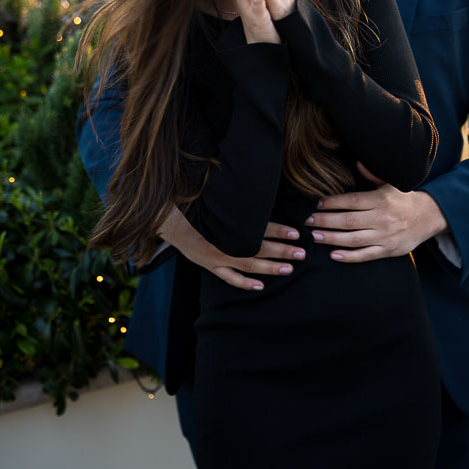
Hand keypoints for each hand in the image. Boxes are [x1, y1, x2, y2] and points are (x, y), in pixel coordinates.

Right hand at [159, 209, 304, 290]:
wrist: (167, 216)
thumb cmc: (194, 202)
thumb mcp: (217, 196)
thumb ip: (239, 196)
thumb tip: (260, 183)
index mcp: (228, 224)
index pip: (259, 228)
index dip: (279, 230)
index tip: (297, 232)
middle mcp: (225, 242)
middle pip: (258, 248)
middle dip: (282, 251)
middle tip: (302, 253)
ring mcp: (217, 256)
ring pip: (248, 265)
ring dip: (270, 268)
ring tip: (289, 268)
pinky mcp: (209, 264)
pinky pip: (229, 277)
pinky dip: (245, 283)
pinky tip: (261, 286)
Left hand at [305, 162, 448, 262]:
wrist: (429, 217)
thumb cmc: (404, 198)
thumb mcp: (391, 182)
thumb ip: (372, 173)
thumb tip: (357, 162)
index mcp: (380, 199)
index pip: (351, 201)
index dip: (332, 202)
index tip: (316, 203)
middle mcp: (382, 218)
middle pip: (348, 221)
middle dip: (325, 221)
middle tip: (307, 221)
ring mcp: (385, 236)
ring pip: (354, 239)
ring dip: (332, 239)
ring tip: (314, 237)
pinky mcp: (389, 251)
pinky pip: (366, 256)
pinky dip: (349, 257)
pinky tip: (333, 255)